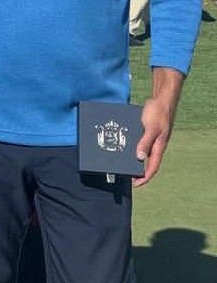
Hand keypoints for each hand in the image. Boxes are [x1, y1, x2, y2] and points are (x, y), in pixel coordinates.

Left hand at [134, 66, 183, 186]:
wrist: (161, 99)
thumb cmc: (158, 112)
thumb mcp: (150, 128)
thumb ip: (145, 142)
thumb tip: (140, 157)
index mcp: (159, 146)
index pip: (152, 167)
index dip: (145, 177)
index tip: (136, 184)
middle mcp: (155, 145)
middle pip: (146, 162)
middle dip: (137, 170)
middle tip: (126, 175)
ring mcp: (150, 138)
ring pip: (142, 152)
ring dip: (133, 158)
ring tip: (122, 162)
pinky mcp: (146, 132)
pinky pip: (138, 142)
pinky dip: (131, 146)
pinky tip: (122, 145)